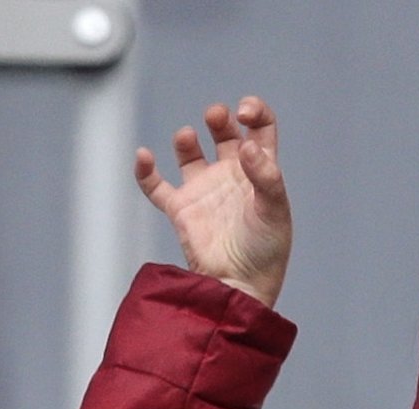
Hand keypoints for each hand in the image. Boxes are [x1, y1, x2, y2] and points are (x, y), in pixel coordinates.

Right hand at [135, 97, 292, 307]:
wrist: (239, 287)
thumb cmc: (265, 253)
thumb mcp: (274, 211)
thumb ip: (265, 176)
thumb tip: (246, 145)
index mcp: (261, 173)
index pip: (261, 129)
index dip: (256, 112)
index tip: (245, 112)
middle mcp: (233, 177)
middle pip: (225, 133)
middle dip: (219, 118)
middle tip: (216, 117)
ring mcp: (205, 192)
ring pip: (191, 154)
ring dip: (186, 140)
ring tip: (186, 138)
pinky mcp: (181, 210)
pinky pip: (156, 186)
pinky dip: (145, 171)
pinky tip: (143, 156)